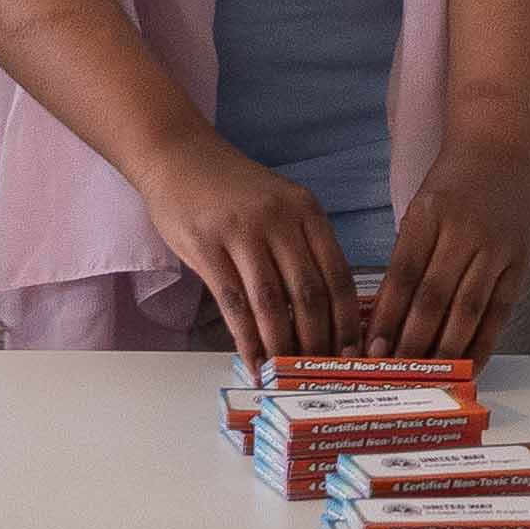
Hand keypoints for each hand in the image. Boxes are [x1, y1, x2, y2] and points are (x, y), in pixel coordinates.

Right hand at [131, 131, 360, 366]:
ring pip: (271, 303)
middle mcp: (279, 219)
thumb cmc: (232, 189)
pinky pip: (232, 303)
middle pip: (308, 293)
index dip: (347, 321)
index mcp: (306, 211)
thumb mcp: (279, 204)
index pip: (338, 275)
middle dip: (316, 341)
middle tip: (317, 371)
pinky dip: (246, 339)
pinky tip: (252, 360)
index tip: (351, 353)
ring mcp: (241, 232)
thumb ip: (302, 246)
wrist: (178, 155)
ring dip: (281, 345)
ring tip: (284, 373)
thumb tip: (322, 313)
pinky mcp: (206, 246)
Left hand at [370, 141, 529, 366]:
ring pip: (467, 309)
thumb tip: (386, 317)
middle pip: (434, 298)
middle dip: (412, 341)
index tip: (372, 349)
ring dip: (445, 348)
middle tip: (394, 373)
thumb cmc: (452, 185)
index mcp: (428, 217)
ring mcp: (496, 250)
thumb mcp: (419, 211)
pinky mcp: (519, 264)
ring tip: (427, 377)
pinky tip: (467, 366)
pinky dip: (484, 342)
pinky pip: (499, 311)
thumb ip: (407, 257)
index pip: (403, 276)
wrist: (501, 150)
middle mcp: (463, 234)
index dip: (388, 317)